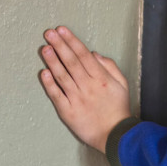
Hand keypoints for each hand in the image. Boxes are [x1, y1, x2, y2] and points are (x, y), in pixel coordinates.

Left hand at [39, 26, 131, 152]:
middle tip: (49, 33)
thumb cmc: (118, 108)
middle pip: (71, 62)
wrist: (115, 135)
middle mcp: (88, 86)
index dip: (72, 41)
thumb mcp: (122, 84)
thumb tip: (93, 53)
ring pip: (62, 76)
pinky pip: (57, 95)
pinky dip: (50, 84)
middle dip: (60, 45)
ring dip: (52, 61)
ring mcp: (77, 99)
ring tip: (44, 48)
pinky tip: (44, 73)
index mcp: (101, 78)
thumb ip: (109, 66)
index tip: (62, 30)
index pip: (83, 55)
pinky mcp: (68, 112)